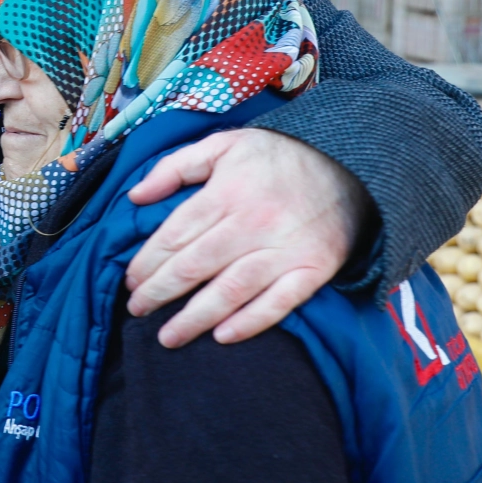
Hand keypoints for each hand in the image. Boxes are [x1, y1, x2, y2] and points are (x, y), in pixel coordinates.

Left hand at [124, 129, 371, 347]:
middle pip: (195, 267)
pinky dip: (250, 323)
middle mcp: (253, 223)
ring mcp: (285, 249)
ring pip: (230, 291)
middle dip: (160, 293)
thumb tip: (134, 196)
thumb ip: (175, 166)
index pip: (175, 235)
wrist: (351, 163)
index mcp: (227, 192)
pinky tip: (222, 336)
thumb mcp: (223, 145)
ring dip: (195, 318)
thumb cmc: (277, 156)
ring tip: (168, 337)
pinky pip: (279, 304)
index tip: (130, 281)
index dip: (148, 262)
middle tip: (137, 310)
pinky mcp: (314, 269)